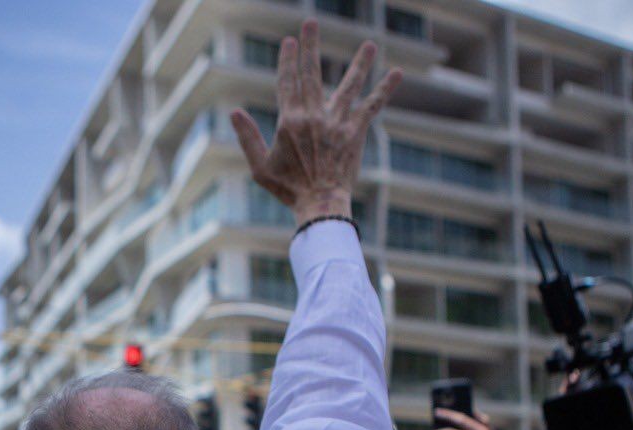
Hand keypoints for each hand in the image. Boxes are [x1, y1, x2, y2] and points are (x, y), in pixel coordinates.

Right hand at [230, 21, 401, 226]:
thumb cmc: (288, 189)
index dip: (288, 60)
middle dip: (310, 46)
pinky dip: (384, 89)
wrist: (320, 204)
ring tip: (369, 45)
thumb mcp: (259, 166)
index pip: (287, 82)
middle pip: (311, 74)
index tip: (289, 41)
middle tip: (311, 23)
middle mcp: (314, 116)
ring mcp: (337, 122)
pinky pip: (372, 105)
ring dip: (359, 63)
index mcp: (289, 121)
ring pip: (348, 85)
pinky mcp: (355, 131)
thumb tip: (234, 111)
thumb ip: (247, 137)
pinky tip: (398, 73)